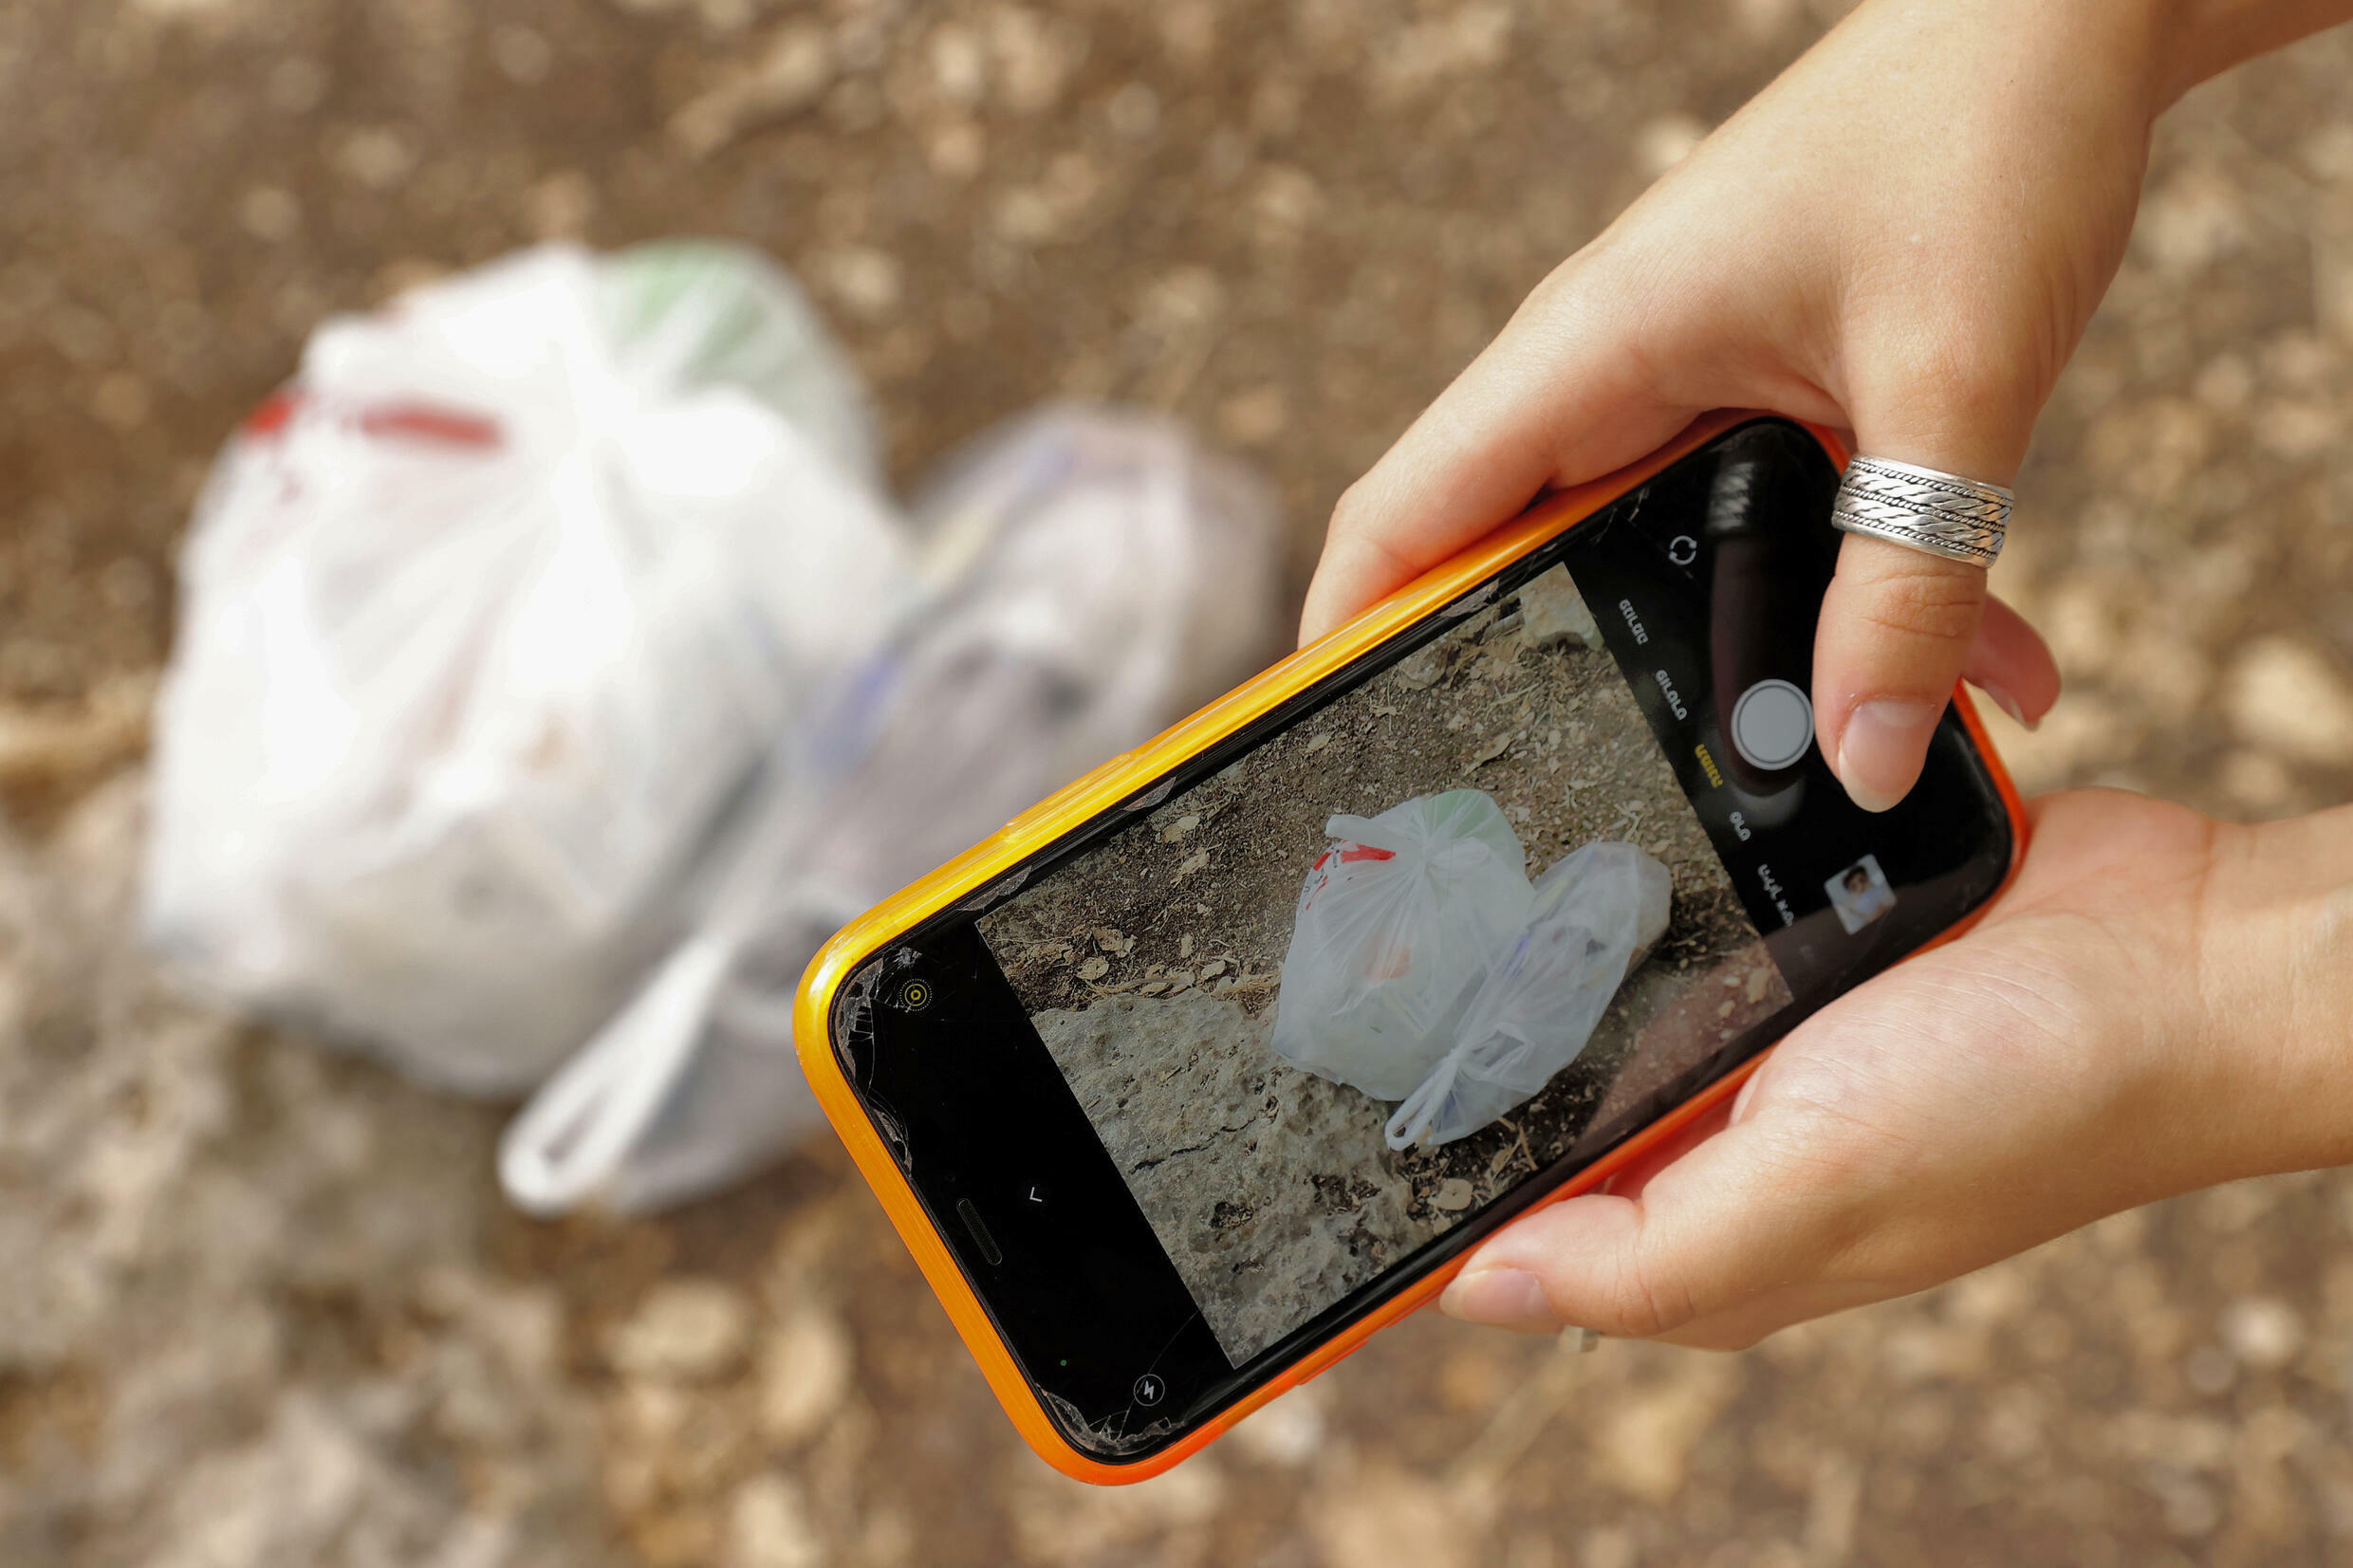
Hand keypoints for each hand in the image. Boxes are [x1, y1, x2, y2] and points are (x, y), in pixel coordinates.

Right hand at [1302, 0, 2346, 809]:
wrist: (2071, 22)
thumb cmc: (1983, 137)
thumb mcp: (1955, 385)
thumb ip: (1911, 589)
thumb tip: (1862, 762)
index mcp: (1587, 354)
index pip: (1400, 522)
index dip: (1347, 644)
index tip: (1337, 764)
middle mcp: (1610, 378)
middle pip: (1509, 571)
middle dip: (1541, 698)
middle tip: (1579, 826)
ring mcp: (1683, 391)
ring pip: (1653, 570)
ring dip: (1725, 668)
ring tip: (1808, 774)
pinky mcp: (1762, 402)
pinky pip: (1761, 539)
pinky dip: (1843, 611)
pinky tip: (1975, 676)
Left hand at [1436, 792, 2352, 1345]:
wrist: (2193, 952)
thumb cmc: (2033, 1095)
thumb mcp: (1824, 1194)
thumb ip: (1651, 1253)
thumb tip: (1476, 1291)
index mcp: (1703, 1211)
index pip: (1515, 1220)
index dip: (1412, 1190)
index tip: (1300, 1120)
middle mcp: (1713, 1122)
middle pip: (1535, 1091)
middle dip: (1450, 1033)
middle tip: (1348, 942)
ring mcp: (1752, 1017)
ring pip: (1591, 979)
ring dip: (1535, 930)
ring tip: (1434, 858)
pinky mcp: (1787, 923)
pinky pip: (1677, 899)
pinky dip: (1636, 864)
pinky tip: (1574, 810)